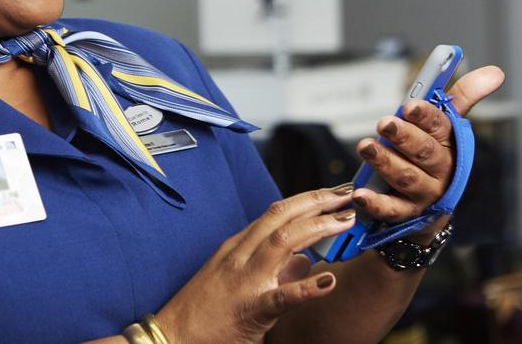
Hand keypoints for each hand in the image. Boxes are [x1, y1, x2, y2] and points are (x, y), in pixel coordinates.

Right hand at [153, 188, 356, 343]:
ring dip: (318, 227)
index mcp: (238, 247)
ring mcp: (245, 280)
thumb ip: (273, 268)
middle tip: (348, 194)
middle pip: (281, 217)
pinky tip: (329, 281)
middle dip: (316, 201)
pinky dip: (306, 288)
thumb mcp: (237, 279)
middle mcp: (241, 255)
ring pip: (282, 242)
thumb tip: (306, 262)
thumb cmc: (206, 312)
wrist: (173, 337)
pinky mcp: (251, 310)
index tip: (333, 192)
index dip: (307, 199)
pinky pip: (281, 297)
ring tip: (346, 221)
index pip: (276, 213)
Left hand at [353, 66, 504, 221]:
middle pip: (424, 152)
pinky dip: (376, 202)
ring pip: (406, 177)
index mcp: (449, 143)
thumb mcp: (447, 125)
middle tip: (384, 123)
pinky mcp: (406, 212)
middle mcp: (440, 169)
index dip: (426, 115)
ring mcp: (424, 192)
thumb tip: (495, 73)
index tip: (411, 105)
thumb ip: (462, 96)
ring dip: (385, 162)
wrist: (432, 204)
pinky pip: (391, 209)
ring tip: (365, 147)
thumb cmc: (434, 155)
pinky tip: (360, 193)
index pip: (441, 126)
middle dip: (404, 136)